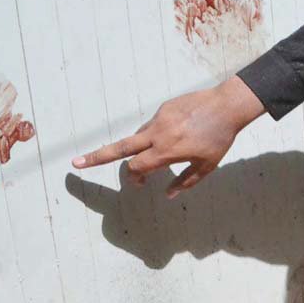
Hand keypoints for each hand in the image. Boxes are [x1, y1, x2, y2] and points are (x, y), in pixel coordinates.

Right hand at [71, 76, 265, 197]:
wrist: (228, 105)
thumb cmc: (219, 139)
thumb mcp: (207, 166)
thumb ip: (185, 182)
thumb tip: (167, 196)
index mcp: (167, 151)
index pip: (136, 167)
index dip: (133, 178)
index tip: (137, 184)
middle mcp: (158, 134)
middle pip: (120, 148)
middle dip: (96, 157)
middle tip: (76, 164)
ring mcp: (159, 119)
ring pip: (139, 137)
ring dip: (139, 148)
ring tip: (155, 153)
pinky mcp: (164, 108)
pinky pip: (152, 125)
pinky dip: (155, 135)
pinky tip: (174, 136)